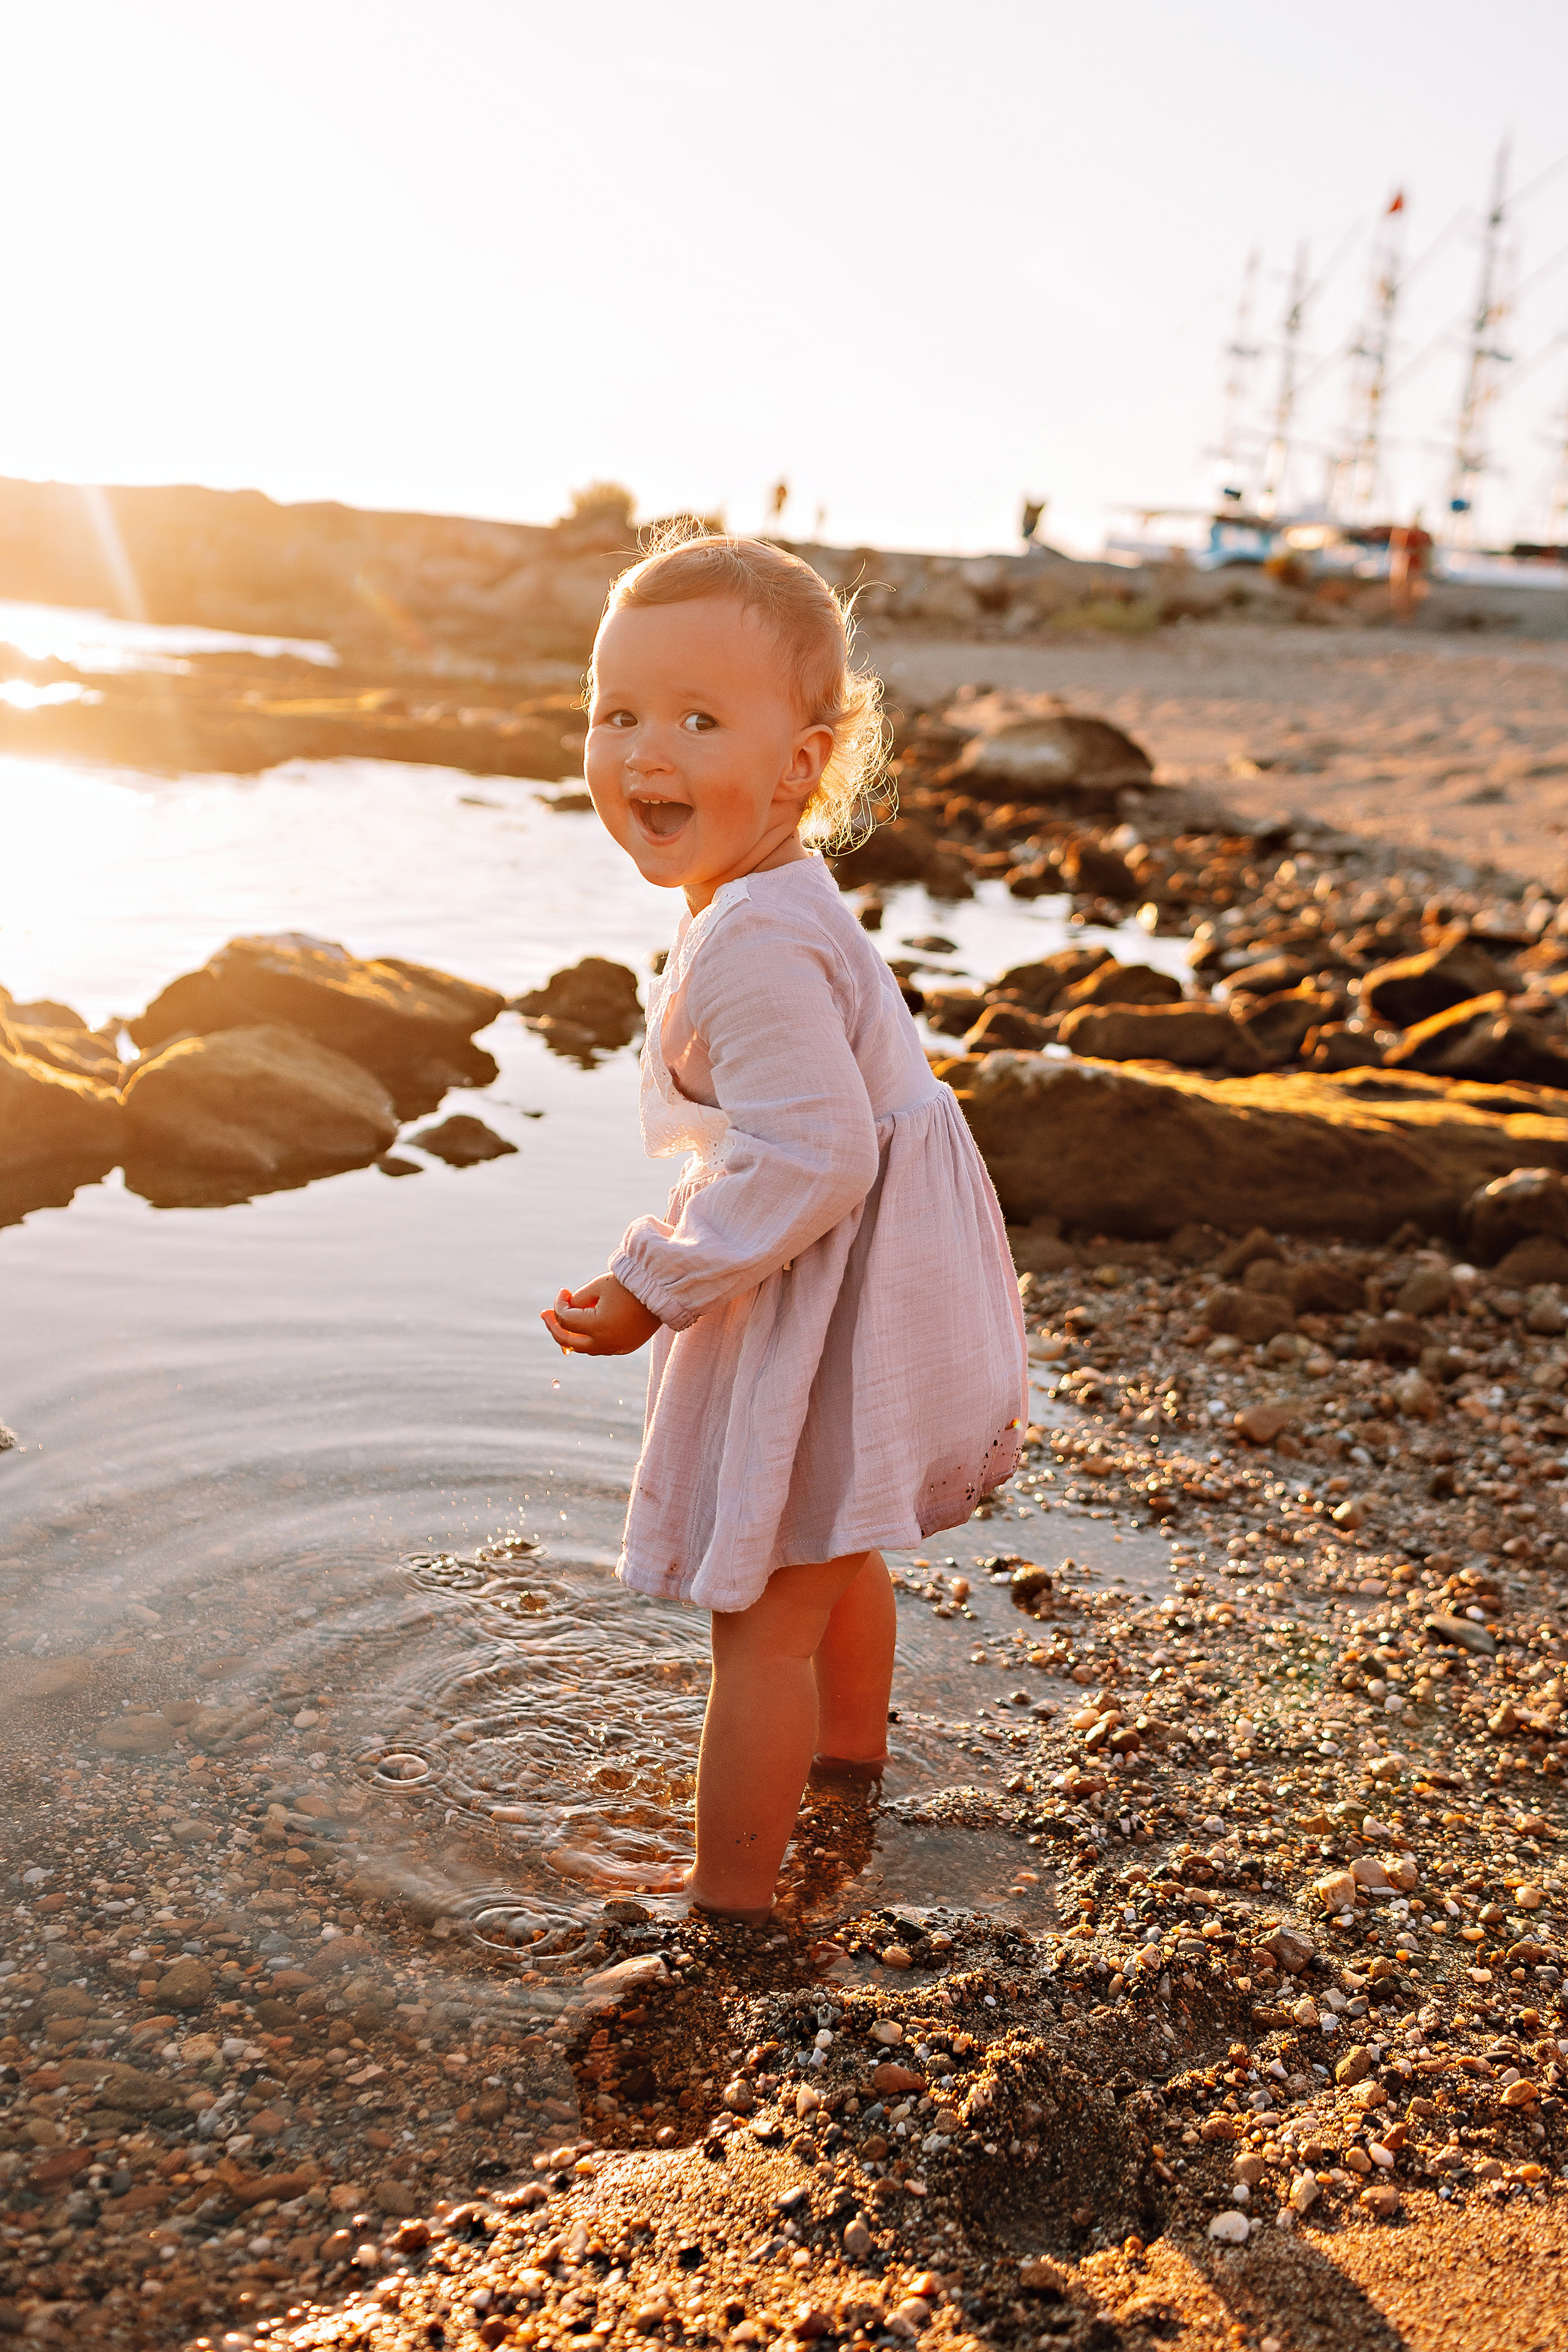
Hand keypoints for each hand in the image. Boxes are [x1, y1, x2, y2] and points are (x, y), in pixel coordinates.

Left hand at [542, 1273, 661, 1356]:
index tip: (563, 1291)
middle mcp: (605, 1343)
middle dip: (554, 1327)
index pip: (565, 1320)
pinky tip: (583, 1328)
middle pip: (568, 1342)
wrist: (662, 1293)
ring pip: (583, 1348)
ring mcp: (616, 1348)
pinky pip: (599, 1348)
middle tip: (545, 1315)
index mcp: (597, 1326)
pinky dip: (588, 1339)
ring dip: (570, 1336)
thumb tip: (564, 1310)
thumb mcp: (599, 1287)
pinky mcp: (625, 1348)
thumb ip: (577, 1300)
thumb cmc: (630, 1286)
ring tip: (561, 1321)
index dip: (558, 1304)